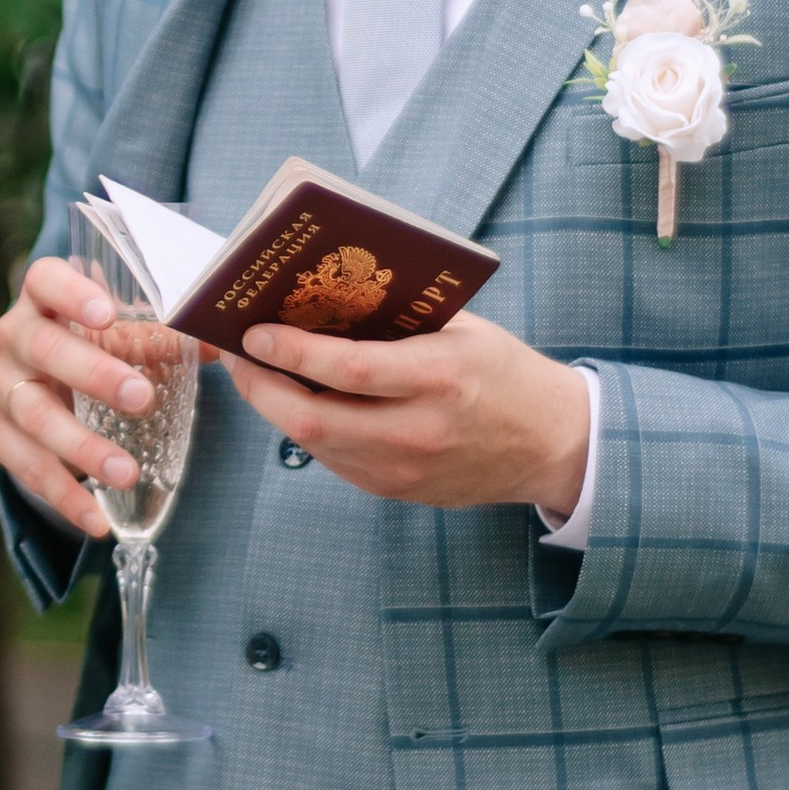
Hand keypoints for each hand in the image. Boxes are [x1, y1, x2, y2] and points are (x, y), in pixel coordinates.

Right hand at [0, 252, 155, 544]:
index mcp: (43, 298)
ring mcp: (0, 383)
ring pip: (31, 412)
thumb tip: (219, 342)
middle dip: (92, 374)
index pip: (45, 279)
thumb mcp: (125, 335)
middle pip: (42, 348)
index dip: (71, 293)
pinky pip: (23, 465)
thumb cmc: (96, 345)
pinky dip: (62, 495)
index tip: (107, 315)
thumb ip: (163, 337)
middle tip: (142, 398)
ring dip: (80, 446)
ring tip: (127, 472)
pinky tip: (95, 520)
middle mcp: (13, 335)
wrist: (46, 381)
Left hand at [222, 310, 589, 513]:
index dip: (290, 351)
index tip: (252, 332)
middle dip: (260, 387)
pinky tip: (295, 402)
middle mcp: (417, 431)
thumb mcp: (463, 329)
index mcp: (438, 378)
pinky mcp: (396, 491)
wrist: (552, 445)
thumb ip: (398, 318)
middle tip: (236, 355)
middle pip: (312, 420)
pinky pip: (333, 460)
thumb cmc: (503, 372)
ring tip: (255, 373)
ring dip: (275, 408)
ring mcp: (404, 470)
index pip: (346, 369)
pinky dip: (306, 429)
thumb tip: (321, 297)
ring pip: (314, 445)